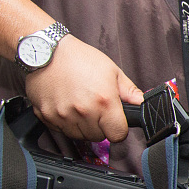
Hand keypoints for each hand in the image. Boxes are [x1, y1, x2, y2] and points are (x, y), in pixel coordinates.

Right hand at [24, 36, 143, 142]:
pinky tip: (67, 106)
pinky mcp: (47, 116)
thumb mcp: (112, 71)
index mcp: (104, 102)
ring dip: (83, 127)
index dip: (119, 129)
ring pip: (80, 136)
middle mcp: (84, 111)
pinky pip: (61, 130)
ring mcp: (63, 115)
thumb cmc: (79, 58)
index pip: (118, 135)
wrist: (46, 51)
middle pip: (98, 137)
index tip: (115, 122)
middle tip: (96, 109)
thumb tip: (142, 103)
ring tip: (81, 106)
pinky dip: (66, 123)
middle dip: (100, 126)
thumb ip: (130, 92)